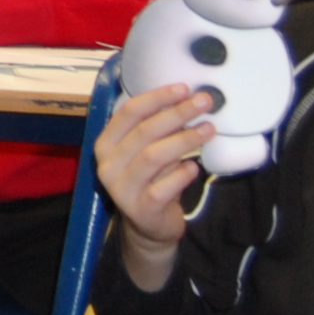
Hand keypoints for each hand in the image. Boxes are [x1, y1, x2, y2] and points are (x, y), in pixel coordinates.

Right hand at [94, 81, 212, 290]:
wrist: (148, 226)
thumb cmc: (151, 180)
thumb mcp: (147, 151)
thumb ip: (158, 129)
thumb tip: (188, 99)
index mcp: (106, 144)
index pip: (128, 113)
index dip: (157, 98)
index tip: (183, 88)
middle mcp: (108, 165)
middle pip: (143, 132)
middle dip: (176, 113)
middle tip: (204, 102)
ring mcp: (121, 189)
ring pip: (153, 156)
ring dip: (184, 140)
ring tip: (208, 130)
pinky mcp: (140, 209)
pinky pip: (163, 188)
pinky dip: (182, 174)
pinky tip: (194, 167)